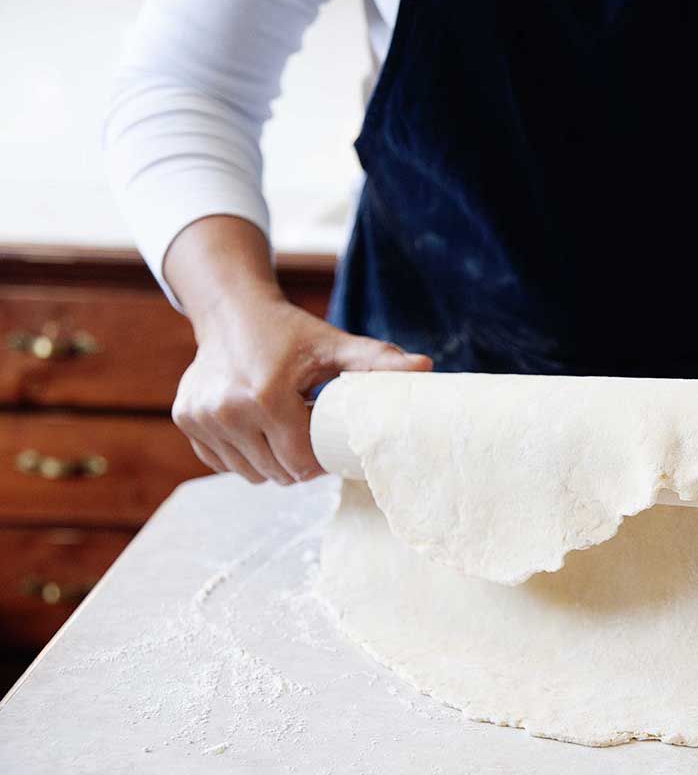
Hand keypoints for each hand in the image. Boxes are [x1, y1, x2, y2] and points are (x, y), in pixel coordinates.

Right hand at [163, 215, 431, 483]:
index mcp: (264, 396)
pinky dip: (245, 456)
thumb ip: (377, 361)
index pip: (302, 461)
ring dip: (272, 463)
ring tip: (286, 430)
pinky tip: (258, 429)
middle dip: (300, 464)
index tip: (332, 443)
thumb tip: (426, 368)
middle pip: (277, 472)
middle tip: (314, 437)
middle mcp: (226, 411)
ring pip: (250, 473)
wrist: (231, 309)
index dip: (322, 460)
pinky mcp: (186, 421)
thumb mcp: (334, 345)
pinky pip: (224, 464)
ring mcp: (200, 418)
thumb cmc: (289, 332)